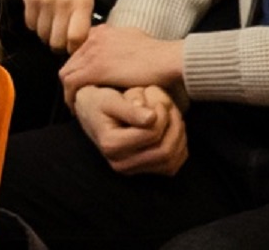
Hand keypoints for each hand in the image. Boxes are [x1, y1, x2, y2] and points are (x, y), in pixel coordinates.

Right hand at [14, 0, 95, 52]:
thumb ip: (83, 19)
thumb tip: (78, 46)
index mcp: (82, 3)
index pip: (77, 37)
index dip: (73, 49)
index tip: (72, 48)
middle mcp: (64, 3)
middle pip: (57, 41)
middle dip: (58, 45)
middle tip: (59, 39)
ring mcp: (46, 0)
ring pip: (42, 35)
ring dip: (45, 34)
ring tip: (50, 24)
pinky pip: (30, 24)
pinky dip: (35, 24)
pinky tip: (40, 14)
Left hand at [61, 24, 185, 98]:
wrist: (168, 59)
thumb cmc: (159, 54)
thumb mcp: (136, 40)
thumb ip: (122, 44)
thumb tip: (121, 52)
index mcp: (103, 31)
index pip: (80, 50)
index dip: (81, 67)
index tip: (85, 81)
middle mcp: (93, 38)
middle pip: (72, 61)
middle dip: (73, 79)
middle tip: (78, 95)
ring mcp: (92, 52)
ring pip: (67, 71)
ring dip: (70, 89)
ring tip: (76, 103)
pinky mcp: (94, 69)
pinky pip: (71, 83)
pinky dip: (70, 96)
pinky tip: (76, 107)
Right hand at [73, 85, 187, 174]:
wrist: (90, 113)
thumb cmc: (99, 102)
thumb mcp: (109, 99)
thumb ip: (129, 109)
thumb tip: (151, 118)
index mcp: (111, 145)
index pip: (152, 134)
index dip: (161, 113)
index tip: (155, 96)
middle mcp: (121, 164)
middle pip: (165, 151)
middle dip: (174, 125)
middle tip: (167, 104)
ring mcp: (133, 171)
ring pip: (172, 160)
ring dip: (178, 135)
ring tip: (169, 114)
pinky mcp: (144, 172)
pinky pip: (173, 165)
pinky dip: (178, 146)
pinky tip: (170, 128)